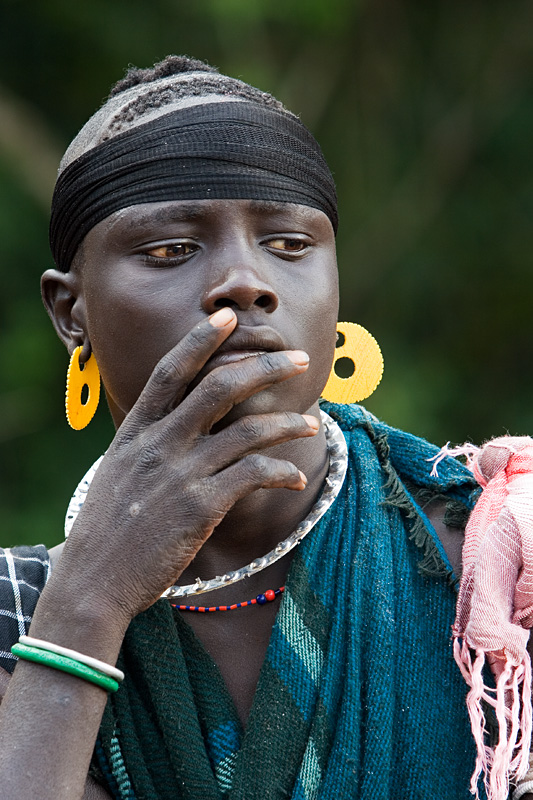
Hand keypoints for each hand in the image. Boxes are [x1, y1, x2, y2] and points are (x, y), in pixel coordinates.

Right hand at [53, 307, 318, 621]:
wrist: (92, 581)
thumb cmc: (106, 530)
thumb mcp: (117, 474)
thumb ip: (147, 445)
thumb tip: (175, 428)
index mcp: (136, 432)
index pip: (171, 370)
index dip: (201, 339)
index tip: (228, 317)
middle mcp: (158, 444)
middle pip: (219, 387)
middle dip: (265, 367)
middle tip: (300, 360)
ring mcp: (180, 474)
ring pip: (246, 430)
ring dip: (287, 423)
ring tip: (312, 424)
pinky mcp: (200, 508)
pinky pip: (253, 475)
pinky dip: (281, 471)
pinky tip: (295, 477)